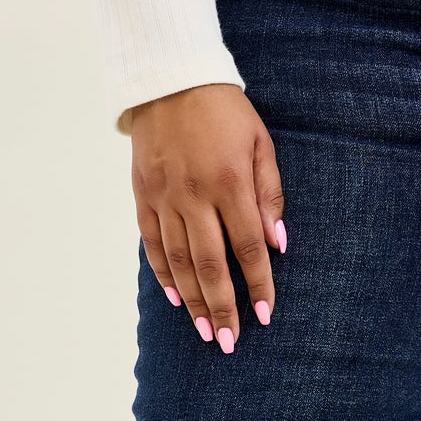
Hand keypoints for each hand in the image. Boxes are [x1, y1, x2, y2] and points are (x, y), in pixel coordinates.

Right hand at [130, 84, 285, 351]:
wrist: (169, 79)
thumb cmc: (225, 112)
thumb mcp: (261, 144)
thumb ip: (269, 194)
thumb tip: (277, 243)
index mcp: (229, 183)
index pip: (247, 247)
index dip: (257, 285)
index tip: (264, 315)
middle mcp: (194, 195)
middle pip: (210, 264)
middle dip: (221, 307)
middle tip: (228, 341)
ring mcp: (164, 197)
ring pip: (179, 260)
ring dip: (193, 300)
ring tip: (205, 330)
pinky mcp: (143, 194)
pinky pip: (152, 243)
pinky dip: (163, 273)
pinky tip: (176, 298)